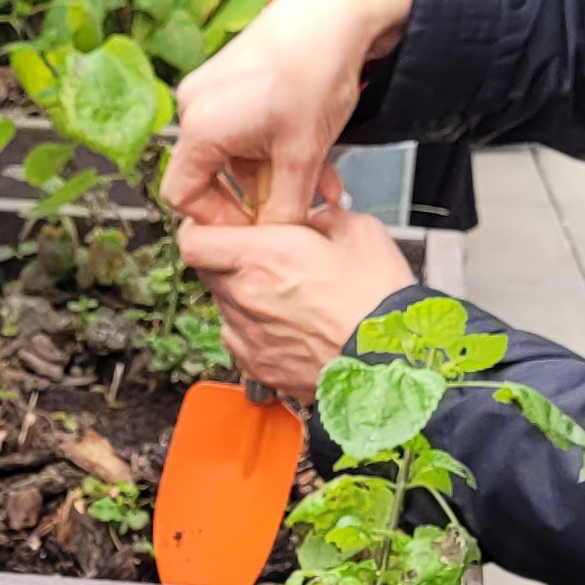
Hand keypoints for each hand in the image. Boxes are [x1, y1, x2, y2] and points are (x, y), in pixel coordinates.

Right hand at [162, 0, 415, 232]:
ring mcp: (211, 90)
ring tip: (318, 187)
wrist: (335, 14)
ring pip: (235, 154)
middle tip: (289, 213)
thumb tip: (274, 240)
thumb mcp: (303, 155)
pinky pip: (244, 130)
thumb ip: (285, 208)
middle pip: (210, 175)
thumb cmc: (315, 73)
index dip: (218, 220)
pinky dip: (275, 150)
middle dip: (254, 199)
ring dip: (274, 176)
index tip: (255, 229)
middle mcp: (195, 107)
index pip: (183, 195)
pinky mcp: (230, 80)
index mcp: (201, 127)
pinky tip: (315, 161)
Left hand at [175, 204, 416, 396]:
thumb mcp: (359, 232)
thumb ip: (323, 217)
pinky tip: (289, 324)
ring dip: (245, 294)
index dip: (200, 228)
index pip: (193, 241)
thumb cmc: (378, 303)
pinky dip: (255, 328)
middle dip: (228, 258)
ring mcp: (248, 336)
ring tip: (288, 294)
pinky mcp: (259, 366)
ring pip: (225, 304)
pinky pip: (241, 339)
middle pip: (208, 271)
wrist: (390, 365)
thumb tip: (312, 219)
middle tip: (263, 255)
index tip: (218, 225)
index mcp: (262, 257)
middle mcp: (245, 298)